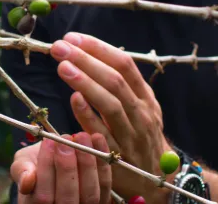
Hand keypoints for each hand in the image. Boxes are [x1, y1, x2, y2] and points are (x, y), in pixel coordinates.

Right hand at [11, 132, 112, 202]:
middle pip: (68, 198)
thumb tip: (27, 180)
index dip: (46, 168)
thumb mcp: (22, 164)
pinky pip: (105, 184)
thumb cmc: (35, 164)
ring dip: (87, 162)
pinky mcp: (102, 201)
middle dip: (67, 166)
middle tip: (66, 139)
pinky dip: (103, 161)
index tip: (48, 141)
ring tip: (82, 136)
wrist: (54, 165)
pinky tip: (97, 138)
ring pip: (90, 194)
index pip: (43, 196)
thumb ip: (21, 170)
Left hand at [49, 33, 172, 200]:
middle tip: (60, 47)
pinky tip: (74, 99)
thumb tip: (88, 53)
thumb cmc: (139, 134)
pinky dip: (88, 115)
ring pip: (110, 103)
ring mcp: (132, 134)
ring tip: (62, 66)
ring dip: (85, 82)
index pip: (123, 64)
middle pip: (115, 80)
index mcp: (145, 96)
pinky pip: (102, 133)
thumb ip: (118, 84)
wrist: (158, 179)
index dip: (98, 48)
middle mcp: (141, 112)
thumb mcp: (139, 106)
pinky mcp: (119, 156)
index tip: (73, 37)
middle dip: (86, 60)